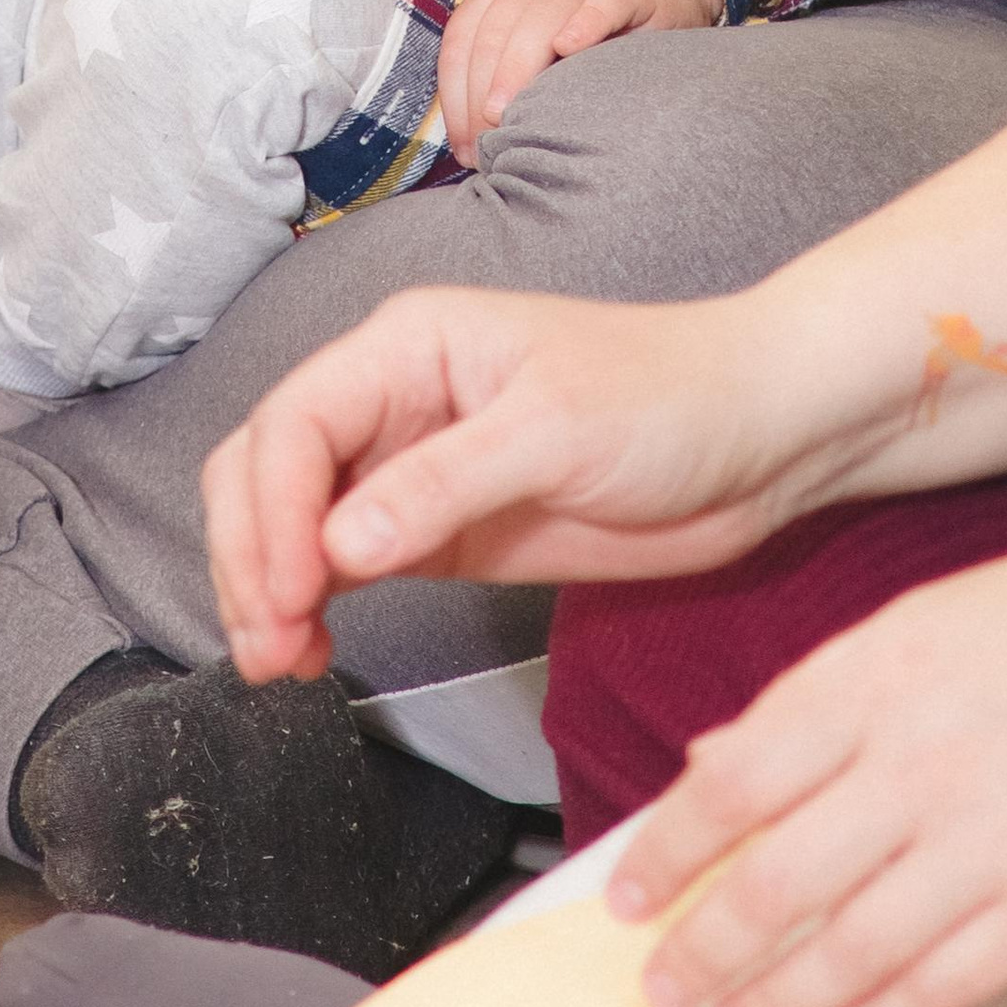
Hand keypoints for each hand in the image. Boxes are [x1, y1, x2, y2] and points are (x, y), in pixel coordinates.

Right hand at [205, 285, 835, 684]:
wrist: (756, 439)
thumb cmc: (669, 398)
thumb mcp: (556, 431)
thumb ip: (443, 485)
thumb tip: (340, 544)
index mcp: (407, 345)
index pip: (295, 421)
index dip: (272, 510)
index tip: (288, 592)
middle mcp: (392, 398)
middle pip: (266, 466)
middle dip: (250, 553)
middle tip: (270, 644)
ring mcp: (410, 468)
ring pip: (289, 519)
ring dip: (266, 586)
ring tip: (283, 662)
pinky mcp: (438, 530)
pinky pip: (341, 563)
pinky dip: (311, 605)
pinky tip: (314, 651)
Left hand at [438, 0, 720, 166]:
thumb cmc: (579, 22)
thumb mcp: (532, 34)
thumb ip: (501, 72)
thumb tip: (471, 145)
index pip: (464, 38)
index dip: (455, 94)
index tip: (464, 145)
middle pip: (496, 31)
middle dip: (481, 88)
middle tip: (484, 139)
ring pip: (542, 16)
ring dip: (517, 65)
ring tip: (505, 112)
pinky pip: (604, 0)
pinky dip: (586, 21)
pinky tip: (570, 46)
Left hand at [607, 516, 1006, 1006]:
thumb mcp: (928, 618)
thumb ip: (821, 693)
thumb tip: (720, 760)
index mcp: (879, 672)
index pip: (738, 777)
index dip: (671, 846)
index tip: (628, 893)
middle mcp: (922, 759)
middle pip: (778, 878)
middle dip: (704, 946)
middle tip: (661, 984)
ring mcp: (992, 840)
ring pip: (851, 948)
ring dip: (777, 999)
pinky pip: (946, 984)